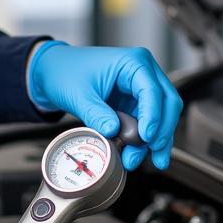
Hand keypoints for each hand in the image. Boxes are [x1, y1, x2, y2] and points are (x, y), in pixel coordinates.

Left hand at [28, 42, 182, 169]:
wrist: (54, 72)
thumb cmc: (66, 72)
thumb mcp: (79, 95)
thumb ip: (96, 113)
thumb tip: (113, 131)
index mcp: (133, 62)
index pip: (152, 91)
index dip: (153, 116)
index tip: (146, 137)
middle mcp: (143, 73)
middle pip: (167, 103)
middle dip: (162, 130)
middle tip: (154, 153)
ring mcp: (140, 89)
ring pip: (162, 116)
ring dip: (156, 140)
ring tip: (141, 160)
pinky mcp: (134, 103)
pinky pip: (148, 123)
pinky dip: (145, 140)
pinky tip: (140, 155)